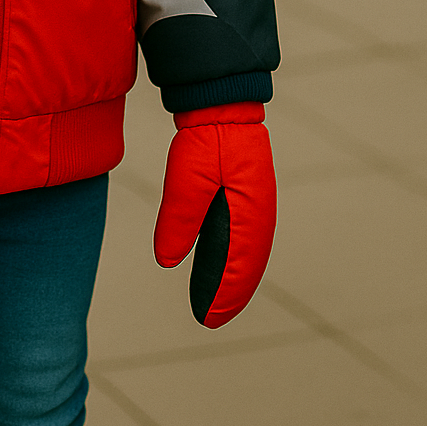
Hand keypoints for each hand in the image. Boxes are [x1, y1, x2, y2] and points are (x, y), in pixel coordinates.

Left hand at [153, 102, 275, 328]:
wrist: (222, 104)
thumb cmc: (206, 138)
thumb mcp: (187, 177)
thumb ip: (180, 219)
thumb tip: (167, 261)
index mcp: (249, 211)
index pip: (238, 264)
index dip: (223, 294)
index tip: (207, 318)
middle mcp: (259, 214)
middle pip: (247, 265)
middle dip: (229, 295)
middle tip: (209, 321)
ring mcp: (255, 207)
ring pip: (246, 255)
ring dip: (232, 280)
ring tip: (214, 305)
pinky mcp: (246, 199)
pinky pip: (242, 240)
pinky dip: (232, 260)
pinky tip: (216, 270)